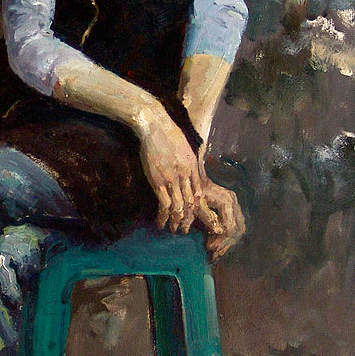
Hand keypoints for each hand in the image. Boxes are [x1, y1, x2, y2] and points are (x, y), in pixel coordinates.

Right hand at [135, 103, 207, 233]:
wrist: (154, 125)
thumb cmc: (168, 134)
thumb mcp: (185, 148)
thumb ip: (189, 163)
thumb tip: (191, 173)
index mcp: (193, 167)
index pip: (200, 194)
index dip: (199, 209)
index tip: (196, 219)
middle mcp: (186, 175)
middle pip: (192, 204)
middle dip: (190, 220)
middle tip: (186, 230)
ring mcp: (172, 179)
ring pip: (180, 207)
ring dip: (177, 221)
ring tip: (173, 229)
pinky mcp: (158, 181)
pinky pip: (164, 204)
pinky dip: (163, 216)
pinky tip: (160, 222)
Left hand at [196, 177, 244, 259]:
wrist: (192, 181)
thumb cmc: (191, 193)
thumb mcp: (196, 205)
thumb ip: (207, 217)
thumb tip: (218, 231)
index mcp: (227, 200)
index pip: (230, 227)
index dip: (220, 240)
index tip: (208, 248)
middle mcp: (234, 202)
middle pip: (237, 230)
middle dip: (224, 244)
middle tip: (212, 254)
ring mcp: (235, 206)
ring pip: (239, 230)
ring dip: (227, 244)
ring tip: (214, 254)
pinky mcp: (233, 210)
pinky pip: (237, 228)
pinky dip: (229, 239)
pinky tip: (219, 248)